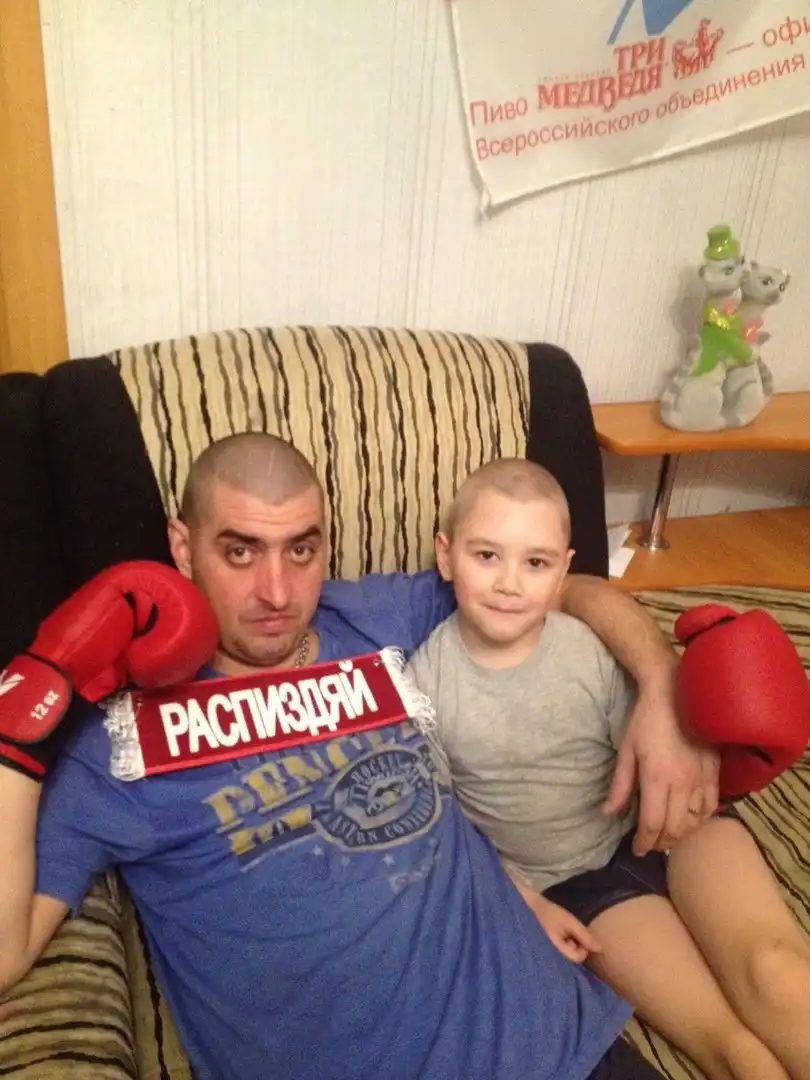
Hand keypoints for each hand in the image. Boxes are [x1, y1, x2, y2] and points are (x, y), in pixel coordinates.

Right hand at [505, 864, 599, 962]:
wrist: (527, 906)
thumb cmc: (548, 912)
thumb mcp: (568, 920)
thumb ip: (583, 935)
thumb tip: (600, 949)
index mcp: (557, 949)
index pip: (577, 958)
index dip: (583, 947)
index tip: (577, 934)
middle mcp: (551, 956)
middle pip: (571, 960)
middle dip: (574, 947)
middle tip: (568, 933)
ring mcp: (547, 954)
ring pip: (565, 956)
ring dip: (568, 945)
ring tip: (562, 932)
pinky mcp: (544, 950)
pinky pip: (558, 953)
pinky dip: (562, 945)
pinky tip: (558, 935)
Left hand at [603, 690, 719, 855]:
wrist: (674, 693)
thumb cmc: (644, 721)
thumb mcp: (626, 751)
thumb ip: (620, 786)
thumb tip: (607, 813)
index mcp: (657, 778)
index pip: (652, 824)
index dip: (644, 843)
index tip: (636, 849)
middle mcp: (682, 783)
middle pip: (675, 829)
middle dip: (661, 843)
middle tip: (650, 845)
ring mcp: (701, 778)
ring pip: (695, 821)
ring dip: (681, 834)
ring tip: (668, 835)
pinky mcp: (714, 771)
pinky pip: (711, 805)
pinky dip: (701, 819)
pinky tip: (691, 820)